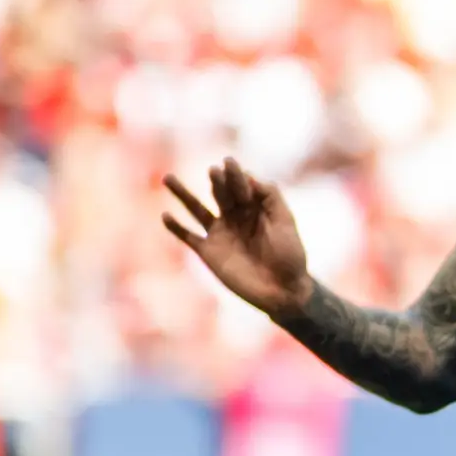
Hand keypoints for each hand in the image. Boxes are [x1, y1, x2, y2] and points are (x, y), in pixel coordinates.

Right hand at [162, 159, 313, 315]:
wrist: (283, 291)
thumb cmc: (290, 255)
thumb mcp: (286, 222)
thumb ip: (271, 198)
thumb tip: (250, 175)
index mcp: (254, 207)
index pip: (241, 185)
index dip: (236, 174)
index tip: (232, 164)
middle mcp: (234, 216)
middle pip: (220, 193)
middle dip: (217, 181)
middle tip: (214, 171)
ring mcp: (220, 233)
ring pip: (197, 209)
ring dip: (182, 194)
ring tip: (168, 177)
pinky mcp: (208, 251)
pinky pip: (188, 236)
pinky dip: (176, 227)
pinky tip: (165, 215)